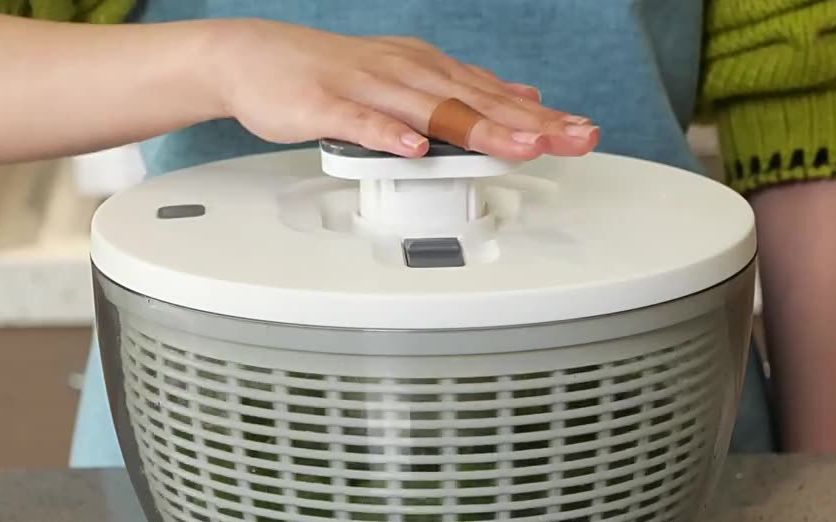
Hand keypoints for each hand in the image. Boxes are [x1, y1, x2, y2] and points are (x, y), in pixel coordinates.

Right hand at [207, 19, 599, 159]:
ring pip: (428, 109)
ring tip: (518, 146)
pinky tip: (415, 148)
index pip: (494, 94)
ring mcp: (366, 88)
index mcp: (426, 70)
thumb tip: (521, 98)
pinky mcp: (325, 106)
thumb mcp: (406, 79)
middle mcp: (404, 73)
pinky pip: (361, 123)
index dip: (541, 115)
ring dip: (477, 127)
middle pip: (475, 100)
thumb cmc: (330, 77)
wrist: (252, 58)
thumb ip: (462, 93)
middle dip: (528, 122)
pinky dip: (390, 135)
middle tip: (572, 139)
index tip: (582, 132)